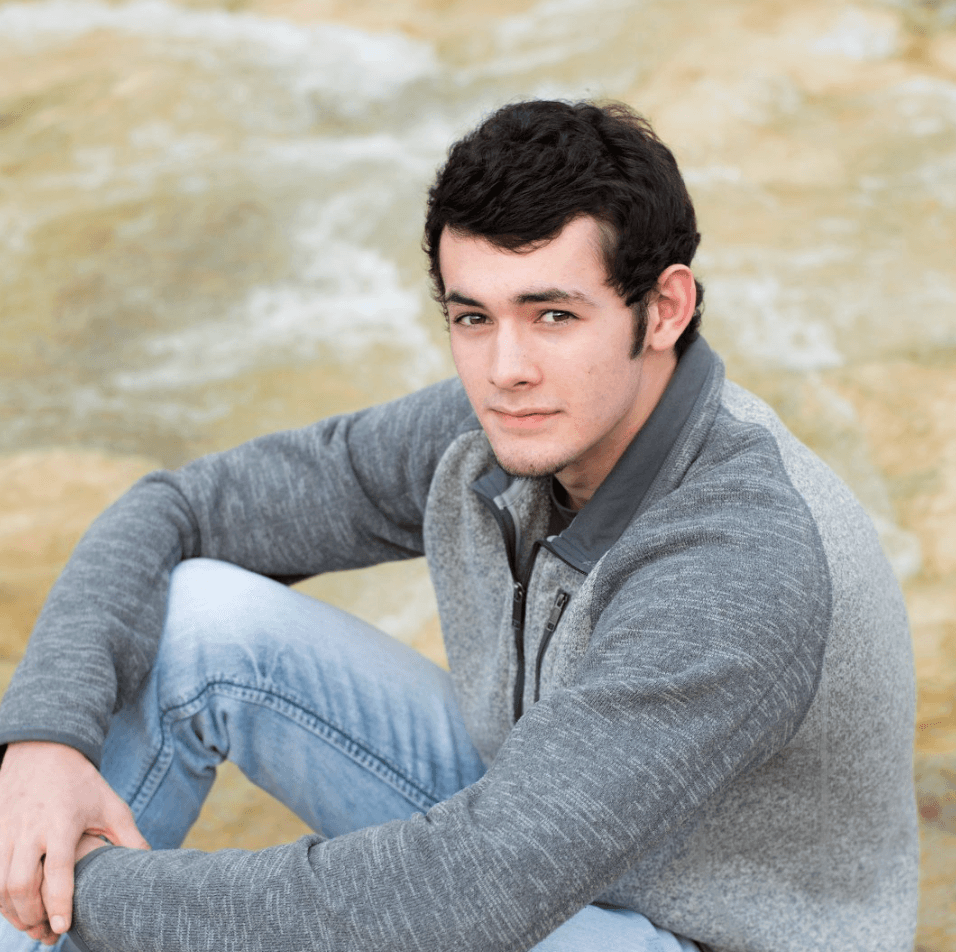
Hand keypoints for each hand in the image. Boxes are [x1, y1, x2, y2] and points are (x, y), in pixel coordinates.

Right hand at [0, 741, 149, 943]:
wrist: (44, 751)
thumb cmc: (82, 783)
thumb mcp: (110, 805)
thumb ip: (128, 837)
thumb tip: (149, 864)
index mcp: (62, 821)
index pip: (57, 869)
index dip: (60, 902)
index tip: (65, 927)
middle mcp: (30, 828)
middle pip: (20, 885)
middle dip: (32, 916)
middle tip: (49, 934)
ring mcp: (7, 831)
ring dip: (13, 914)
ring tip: (35, 927)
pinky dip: (0, 899)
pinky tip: (17, 909)